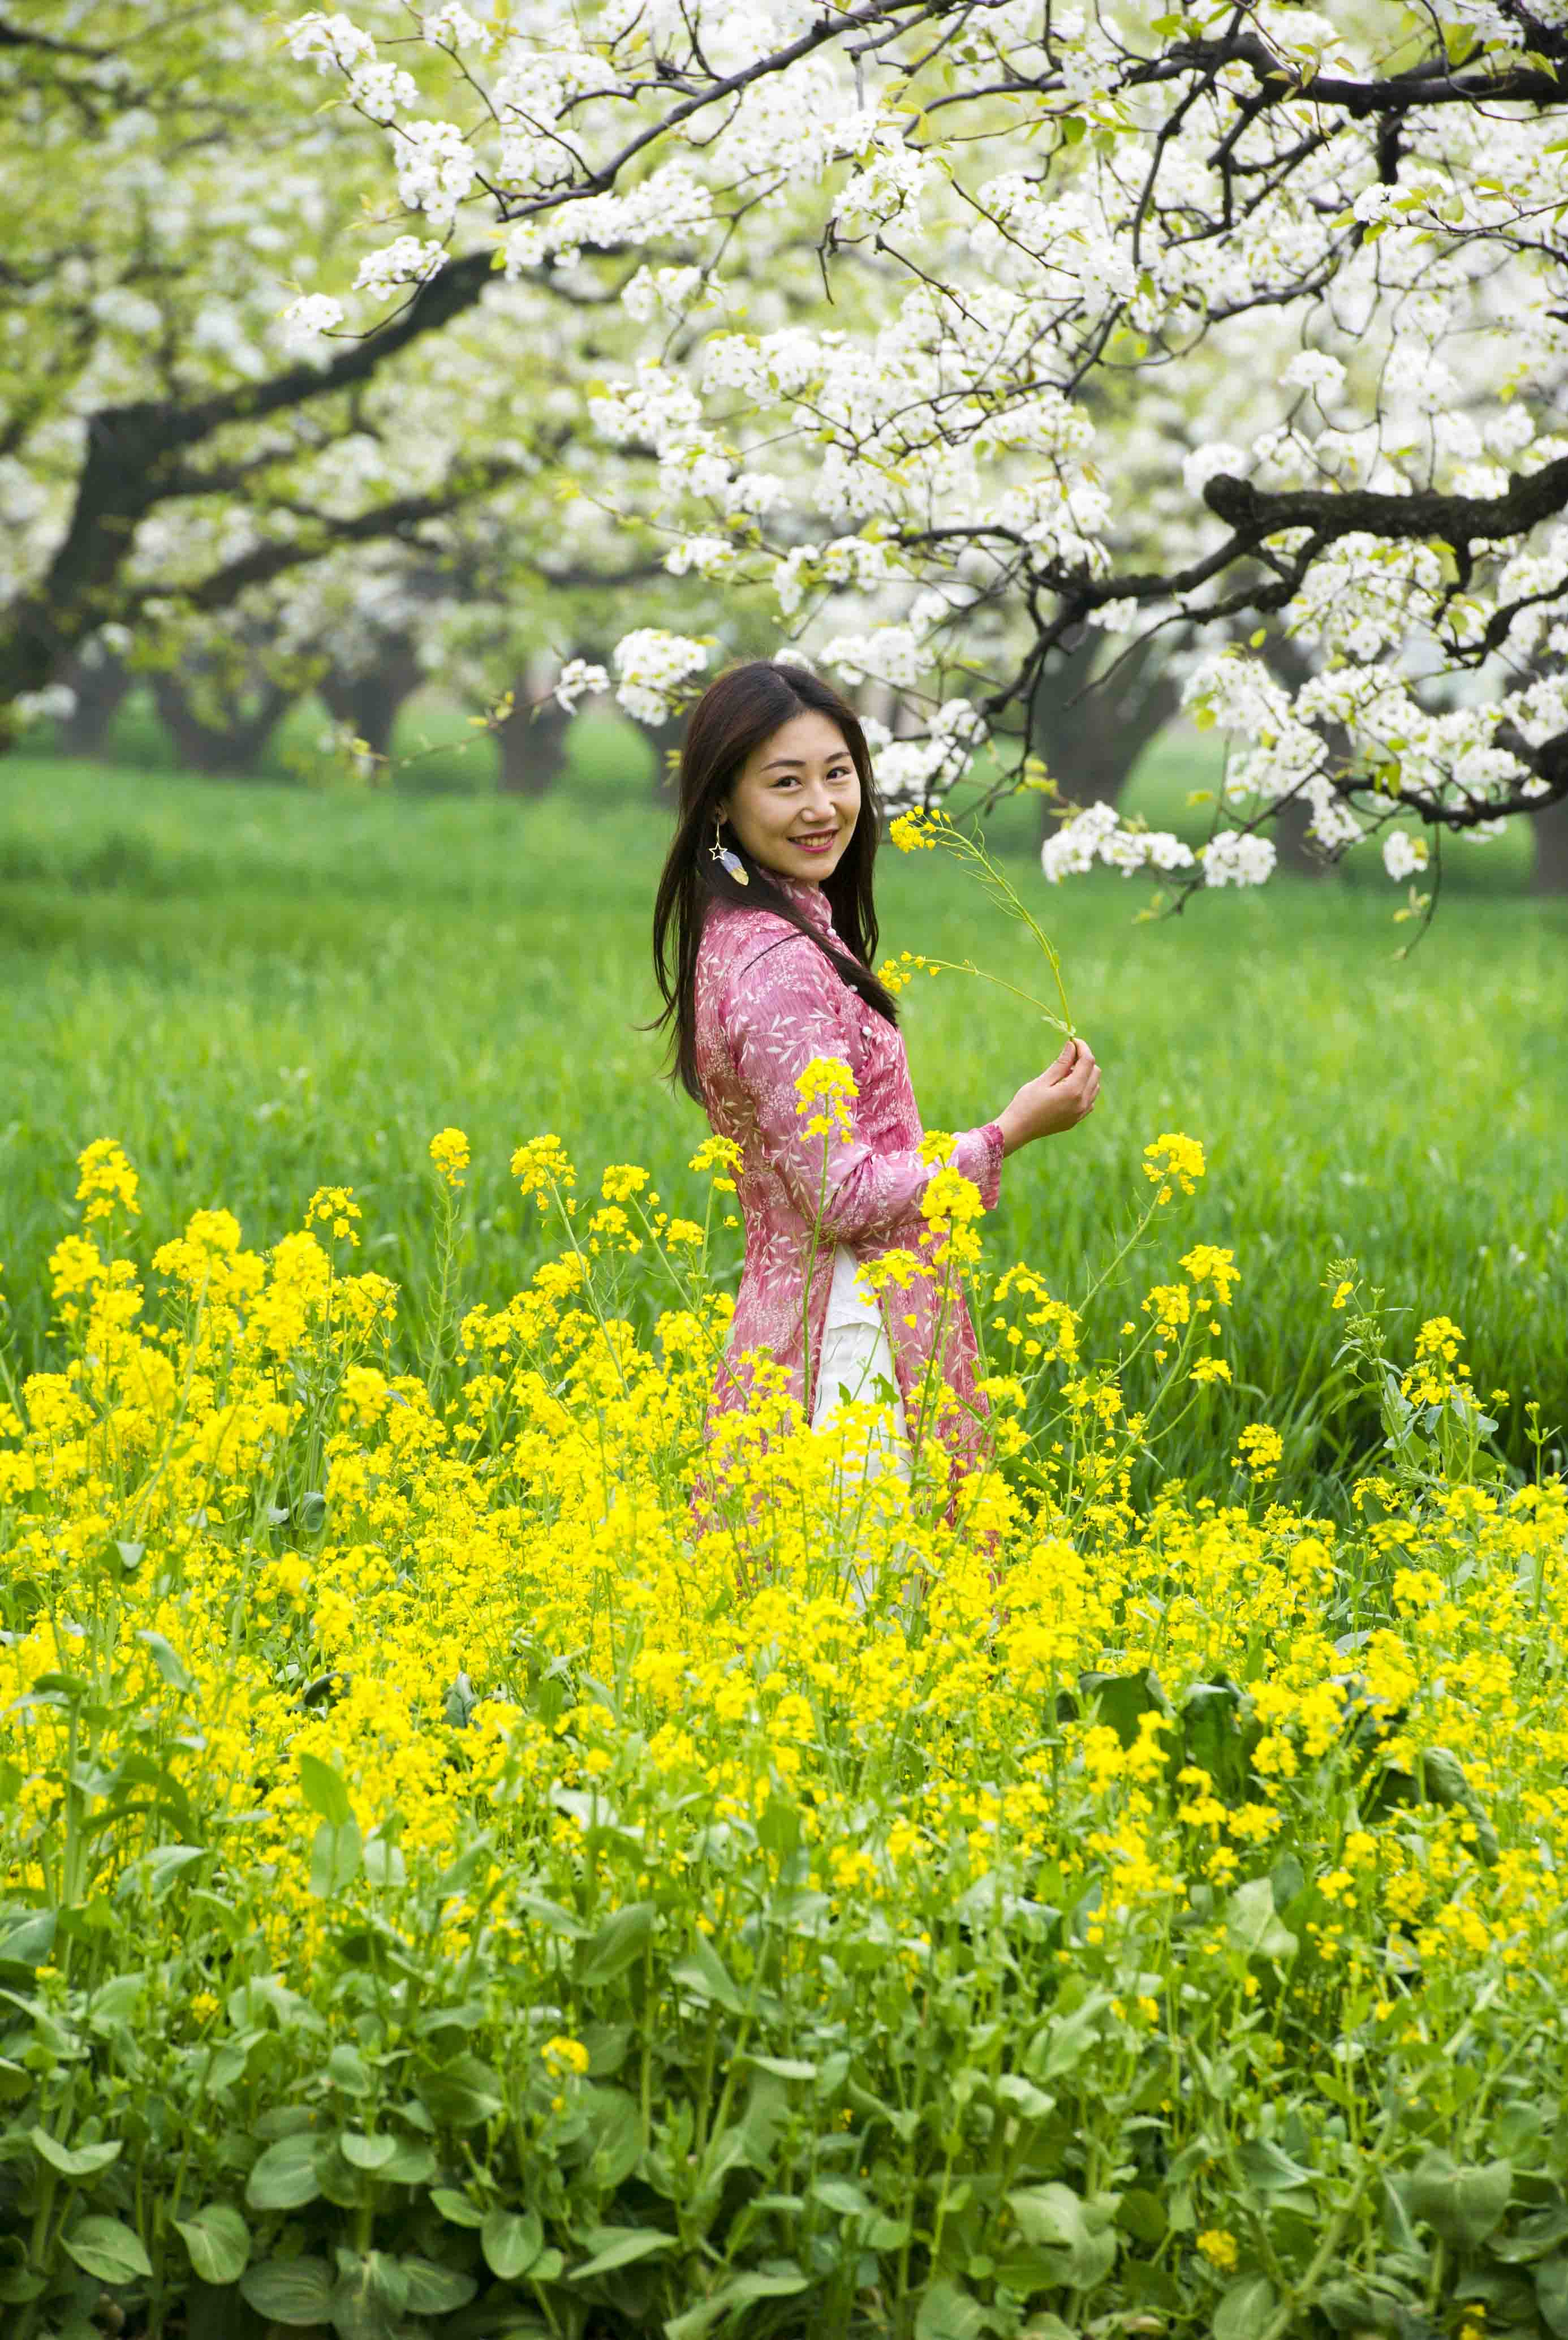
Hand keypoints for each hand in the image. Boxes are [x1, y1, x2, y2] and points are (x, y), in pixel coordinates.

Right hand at [996, 1039, 1099, 1157]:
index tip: (1072, 1040)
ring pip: (1095, 1085)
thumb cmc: (1026, 1103)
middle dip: (1084, 1060)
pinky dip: (1084, 1088)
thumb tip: (1072, 1045)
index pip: (1087, 1061)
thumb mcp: (1043, 1080)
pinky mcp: (1077, 1119)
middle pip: (1095, 1072)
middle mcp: (1082, 1102)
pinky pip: (1089, 1099)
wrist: (1018, 1130)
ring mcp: (1081, 1112)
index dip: (1082, 1047)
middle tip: (1067, 1056)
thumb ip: (1061, 1063)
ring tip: (1065, 1073)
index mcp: (1073, 1090)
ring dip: (1085, 1074)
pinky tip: (1067, 1088)